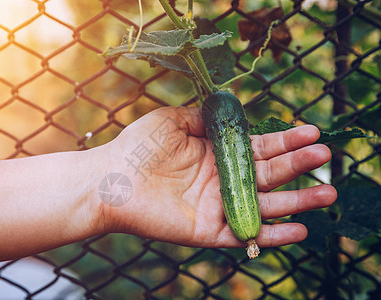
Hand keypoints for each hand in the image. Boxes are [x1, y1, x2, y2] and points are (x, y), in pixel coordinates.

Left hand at [103, 106, 336, 247]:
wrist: (113, 180)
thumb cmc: (138, 147)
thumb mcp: (173, 120)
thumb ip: (202, 117)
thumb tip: (227, 110)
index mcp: (217, 153)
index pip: (260, 147)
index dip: (286, 141)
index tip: (312, 133)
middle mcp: (223, 179)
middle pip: (269, 174)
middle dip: (298, 165)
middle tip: (326, 157)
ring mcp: (219, 205)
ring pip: (266, 205)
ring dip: (297, 201)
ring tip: (327, 193)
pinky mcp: (211, 230)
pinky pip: (246, 234)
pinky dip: (272, 234)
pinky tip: (299, 229)